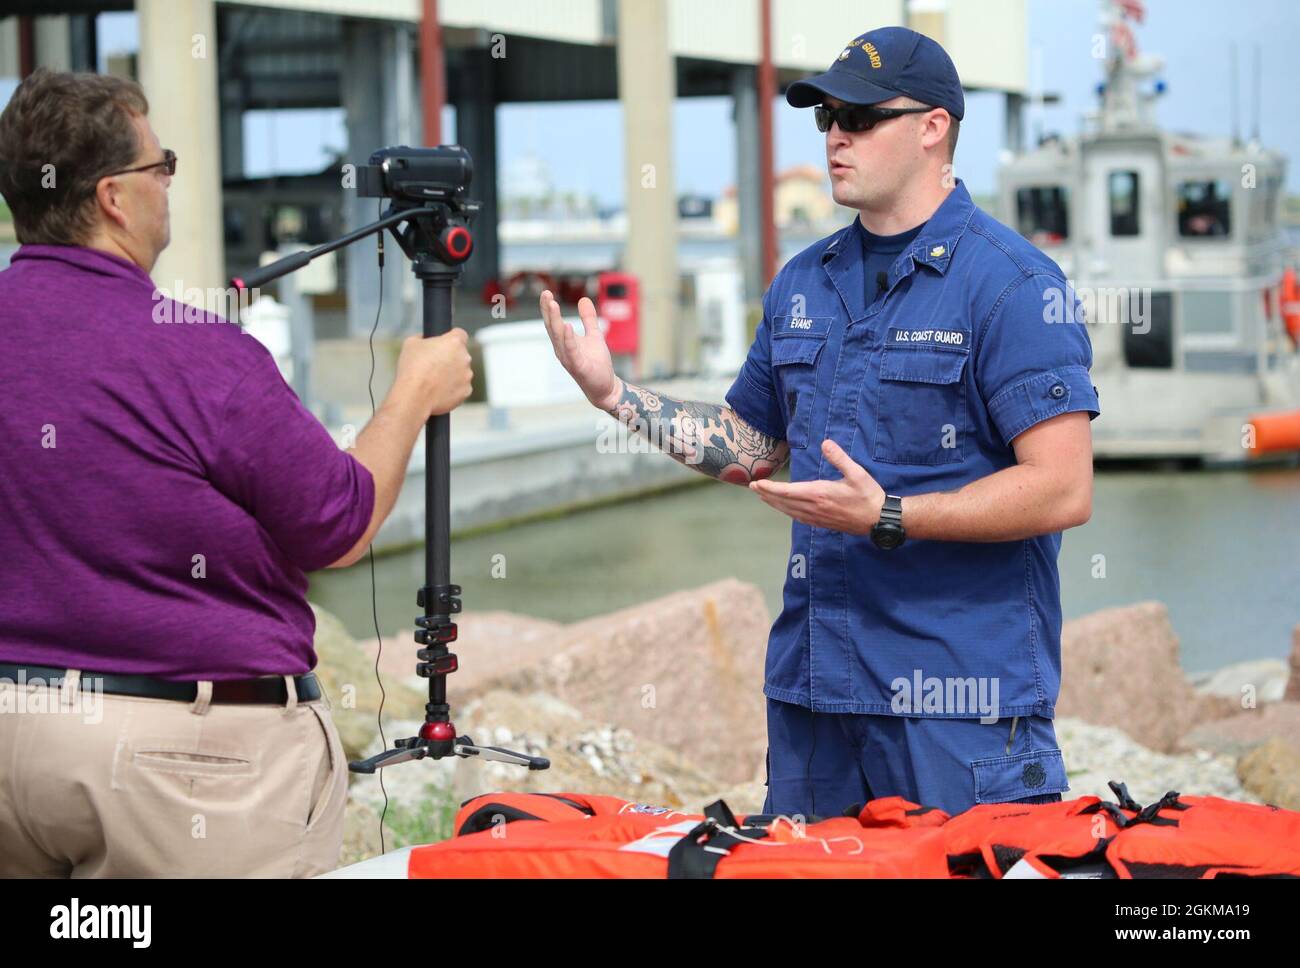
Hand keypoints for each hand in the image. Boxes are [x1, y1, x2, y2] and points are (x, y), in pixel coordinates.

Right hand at [395, 328, 472, 417]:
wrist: (414, 397)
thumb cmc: (412, 370)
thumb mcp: (411, 343)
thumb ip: (423, 338)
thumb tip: (424, 339)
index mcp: (454, 343)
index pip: (460, 334)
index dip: (450, 338)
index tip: (444, 344)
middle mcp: (465, 358)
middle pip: (460, 354)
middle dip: (450, 358)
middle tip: (434, 364)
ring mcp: (467, 376)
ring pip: (461, 371)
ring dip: (451, 374)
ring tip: (434, 379)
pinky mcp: (466, 391)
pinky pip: (461, 387)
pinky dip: (452, 388)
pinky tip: (438, 390)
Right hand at [539, 290, 621, 410]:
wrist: (605, 387)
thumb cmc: (597, 363)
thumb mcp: (594, 335)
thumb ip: (588, 319)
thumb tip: (583, 299)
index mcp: (564, 342)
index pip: (553, 322)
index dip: (548, 308)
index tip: (546, 292)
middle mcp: (562, 350)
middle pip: (552, 327)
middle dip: (548, 311)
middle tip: (546, 294)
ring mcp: (569, 359)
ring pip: (558, 337)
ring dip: (555, 320)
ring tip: (553, 304)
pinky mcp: (579, 367)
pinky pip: (571, 351)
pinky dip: (568, 339)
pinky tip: (567, 326)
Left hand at [749, 439, 885, 533]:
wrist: (878, 519)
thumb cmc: (868, 495)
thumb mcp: (856, 473)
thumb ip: (839, 458)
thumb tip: (825, 443)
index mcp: (820, 494)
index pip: (788, 491)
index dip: (770, 488)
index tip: (756, 484)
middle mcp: (814, 507)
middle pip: (784, 502)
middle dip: (767, 494)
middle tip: (752, 487)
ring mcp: (817, 517)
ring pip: (789, 511)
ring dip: (775, 503)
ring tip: (763, 496)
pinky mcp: (822, 523)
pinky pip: (798, 518)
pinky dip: (787, 511)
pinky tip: (784, 509)